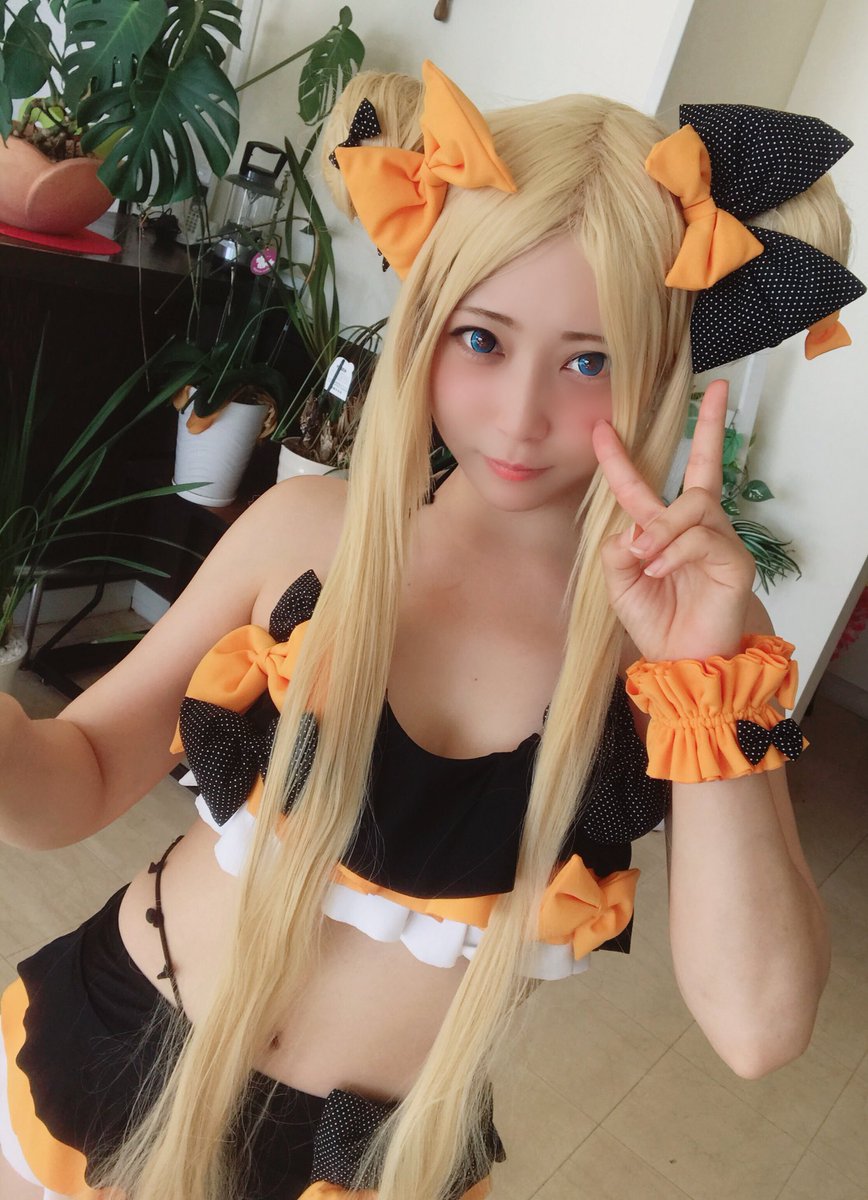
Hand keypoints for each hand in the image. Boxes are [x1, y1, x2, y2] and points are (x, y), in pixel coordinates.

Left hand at [592, 380, 755, 662]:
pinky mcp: (734, 560)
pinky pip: (701, 537)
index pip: (644, 484)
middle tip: (718, 390)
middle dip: (712, 425)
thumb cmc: (655, 621)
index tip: (603, 428)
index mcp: (663, 528)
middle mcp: (696, 525)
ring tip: (646, 560)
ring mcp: (719, 539)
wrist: (680, 660)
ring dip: (662, 529)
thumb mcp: (619, 582)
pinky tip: (660, 572)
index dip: (622, 458)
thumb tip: (632, 527)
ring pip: (692, 505)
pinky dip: (674, 552)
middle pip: (705, 465)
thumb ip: (616, 549)